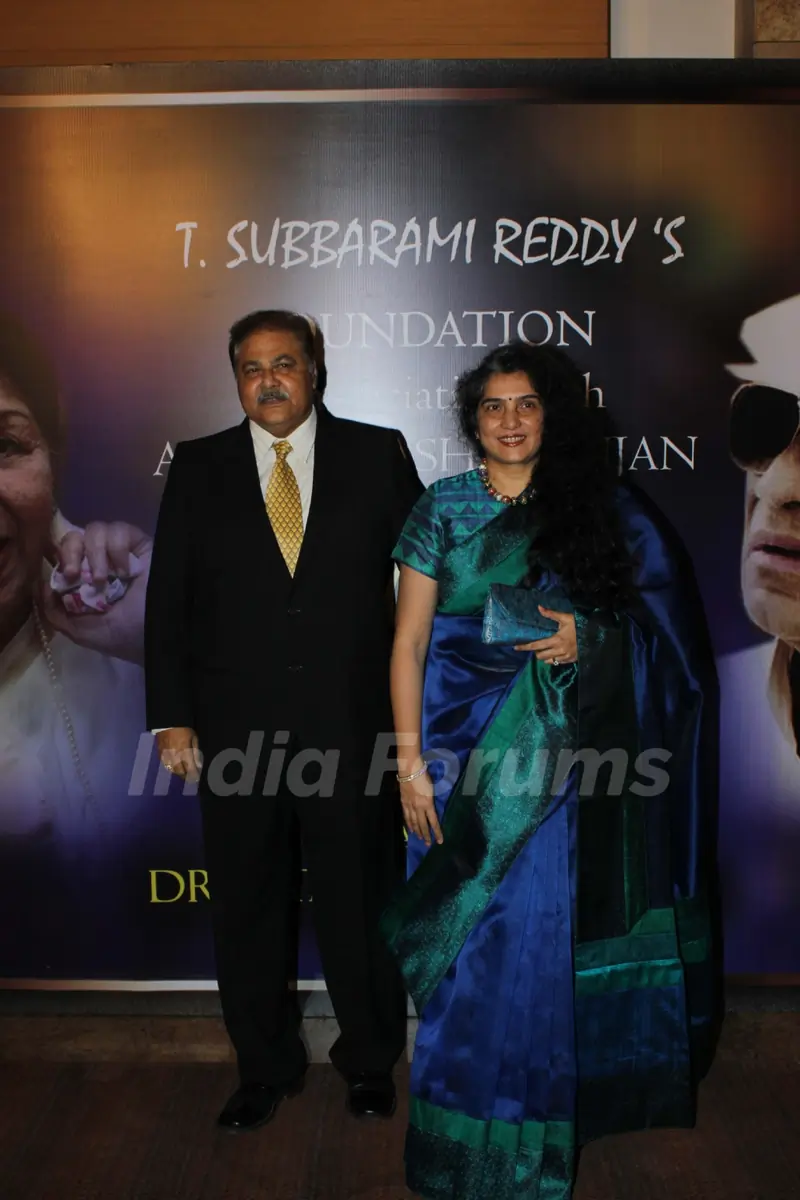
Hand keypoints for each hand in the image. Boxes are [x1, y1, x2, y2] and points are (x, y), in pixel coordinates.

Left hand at [38, 521, 151, 664]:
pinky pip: (120, 528)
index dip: (61, 559)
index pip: (65, 555)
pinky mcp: (141, 543)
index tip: (66, 578)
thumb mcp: (82, 632)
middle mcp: (102, 562)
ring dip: (95, 553)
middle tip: (76, 574)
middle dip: (70, 551)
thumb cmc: (126, 636)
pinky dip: (116, 547)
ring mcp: (122, 552)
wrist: (160, 632)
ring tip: (106, 578)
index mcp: (86, 581)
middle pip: (75, 536)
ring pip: (95, 529)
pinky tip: (125, 569)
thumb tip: (40, 583)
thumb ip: (56, 613)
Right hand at [156, 728, 201, 782]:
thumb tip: (198, 765)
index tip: (197, 778)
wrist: (167, 722)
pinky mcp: (159, 754)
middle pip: (179, 772)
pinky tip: (174, 765)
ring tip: (183, 771)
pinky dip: (171, 767)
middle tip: (190, 776)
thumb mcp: (193, 738)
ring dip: (178, 772)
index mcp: (184, 753)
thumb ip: (196, 753)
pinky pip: (165, 764)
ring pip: (172, 769)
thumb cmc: (183, 729)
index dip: (193, 775)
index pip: (189, 769)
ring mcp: (165, 756)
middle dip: (185, 776)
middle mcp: (174, 757)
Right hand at [399, 765, 442, 846]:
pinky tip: (410, 828)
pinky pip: (406, 816)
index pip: (433, 822)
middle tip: (428, 844)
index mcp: (428, 804)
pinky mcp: (403, 802)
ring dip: (417, 831)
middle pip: (423, 824)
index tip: (440, 841)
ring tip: (420, 838)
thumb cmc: (424, 776)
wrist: (410, 770)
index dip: (437, 832)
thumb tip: (431, 809)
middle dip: (426, 835)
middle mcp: (419, 807)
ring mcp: (410, 805)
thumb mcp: (432, 789)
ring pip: (413, 822)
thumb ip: (431, 801)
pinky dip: (408, 823)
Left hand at [515, 607, 577, 665]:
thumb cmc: (579, 625)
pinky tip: (555, 652)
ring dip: (544, 656)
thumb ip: (551, 614)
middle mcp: (559, 651)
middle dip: (536, 652)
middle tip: (536, 646)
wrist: (595, 634)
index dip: (525, 647)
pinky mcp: (571, 660)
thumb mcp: (566, 617)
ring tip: (545, 650)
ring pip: (548, 661)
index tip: (516, 647)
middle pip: (540, 656)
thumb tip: (539, 608)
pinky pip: (557, 663)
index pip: (536, 646)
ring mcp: (565, 657)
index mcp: (556, 640)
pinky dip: (553, 659)